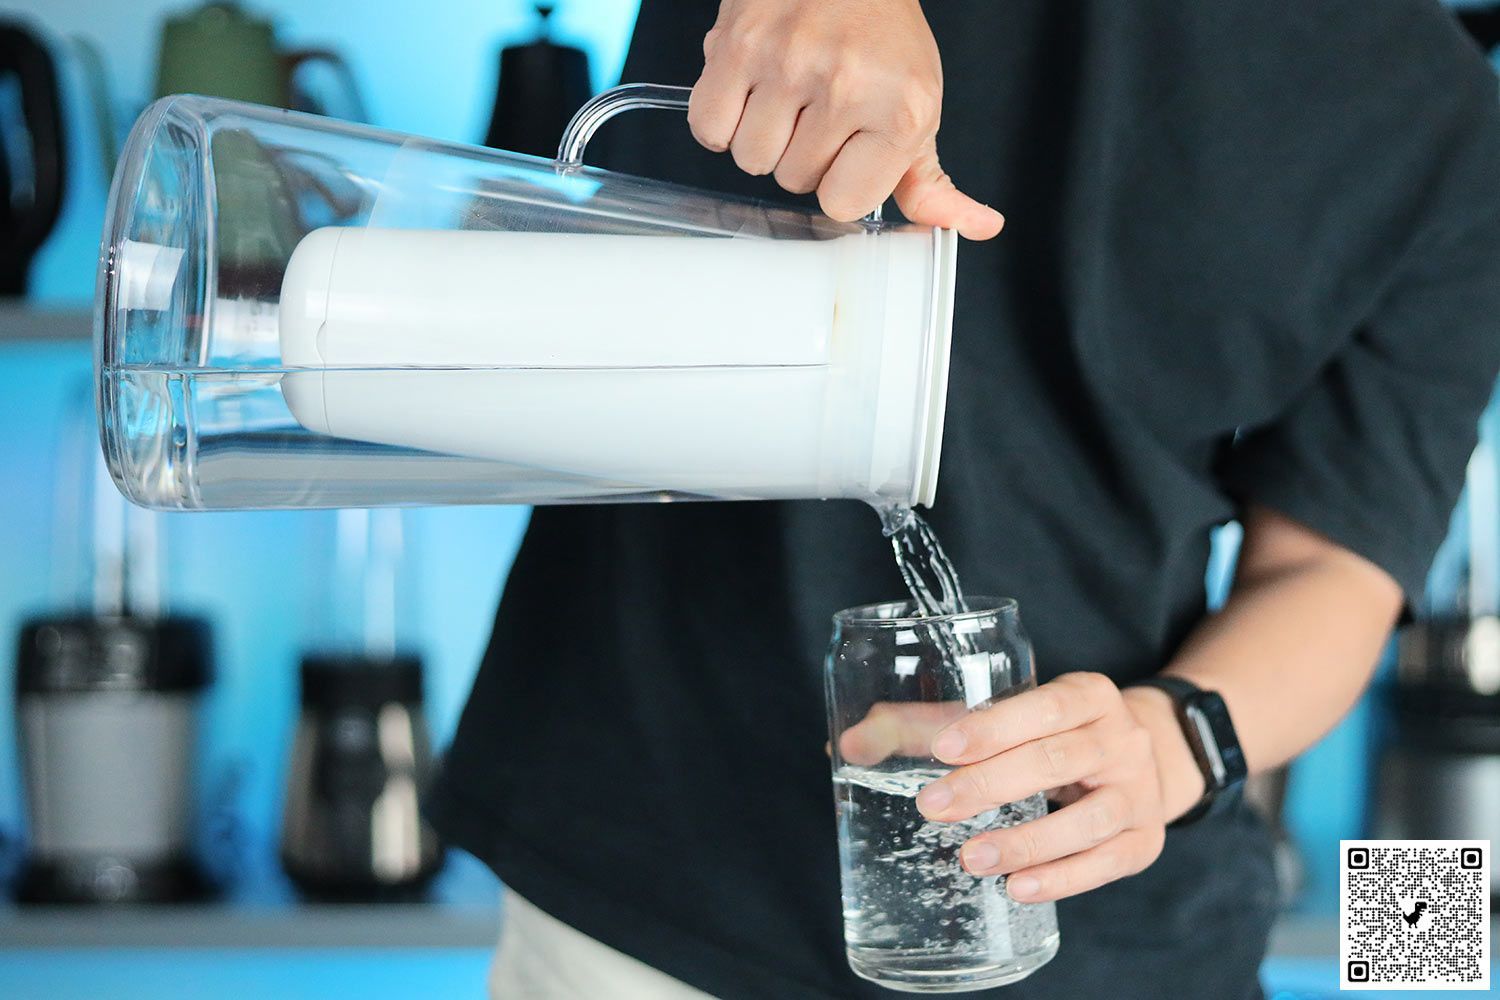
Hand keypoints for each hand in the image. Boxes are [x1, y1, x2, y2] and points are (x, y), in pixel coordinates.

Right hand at [688, 0, 1003, 238]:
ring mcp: (787, 64)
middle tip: (817, 108)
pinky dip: (722, 119)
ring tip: (785, 95)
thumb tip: (978, 226)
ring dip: (761, 136)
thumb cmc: (880, 35)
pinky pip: (710, 127)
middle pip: (793, 181)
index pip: (842, 204)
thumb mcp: (916, 108)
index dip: (838, 182)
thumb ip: (929, 179)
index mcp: (899, 111)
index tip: (848, 149)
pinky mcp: (738, 46)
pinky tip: (750, 90)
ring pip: (751, 158)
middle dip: (801, 154)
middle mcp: (845, 85)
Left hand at [912, 673, 1190, 902]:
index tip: (942, 749)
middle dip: (991, 785)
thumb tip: (851, 746)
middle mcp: (1121, 740)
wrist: (1142, 762)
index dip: (994, 727)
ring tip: (969, 858)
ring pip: (1088, 818)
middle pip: (1058, 761)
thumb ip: (924, 727)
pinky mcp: (1145, 842)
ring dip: (1026, 841)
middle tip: (932, 807)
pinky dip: (1062, 879)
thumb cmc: (1049, 736)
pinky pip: (1106, 863)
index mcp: (1088, 695)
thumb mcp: (1002, 717)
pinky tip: (1018, 888)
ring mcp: (1139, 792)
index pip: (1044, 706)